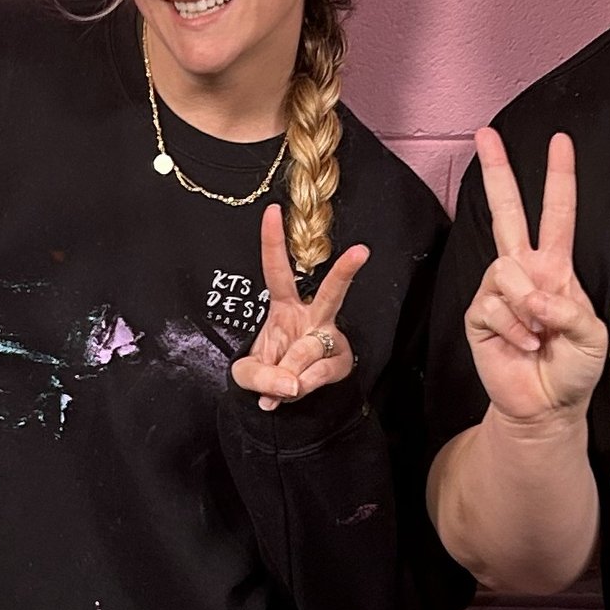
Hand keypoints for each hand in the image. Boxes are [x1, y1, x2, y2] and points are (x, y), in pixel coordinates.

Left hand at [231, 208, 369, 409]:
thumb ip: (260, 376)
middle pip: (331, 291)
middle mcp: (311, 316)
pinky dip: (302, 386)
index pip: (276, 269)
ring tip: (282, 385)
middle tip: (362, 251)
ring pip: (310, 347)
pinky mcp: (341, 363)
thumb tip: (290, 383)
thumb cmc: (268, 373)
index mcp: (284, 306)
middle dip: (346, 271)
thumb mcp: (246, 374)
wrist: (287, 399)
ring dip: (289, 369)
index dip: (272, 242)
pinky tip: (295, 391)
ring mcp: (329, 338)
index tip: (272, 211)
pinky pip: (320, 373)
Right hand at [466, 127, 608, 423]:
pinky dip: (512, 328)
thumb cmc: (573, 370)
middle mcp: (524, 272)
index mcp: (556, 268)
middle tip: (485, 133)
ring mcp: (499, 292)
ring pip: (504, 270)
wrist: (545, 407)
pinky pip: (492, 305)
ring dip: (526, 307)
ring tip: (537, 336)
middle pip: (508, 213)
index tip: (560, 140)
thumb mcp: (593, 337)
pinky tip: (521, 345)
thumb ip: (569, 309)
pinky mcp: (478, 315)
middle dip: (498, 172)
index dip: (560, 178)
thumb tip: (533, 294)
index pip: (558, 214)